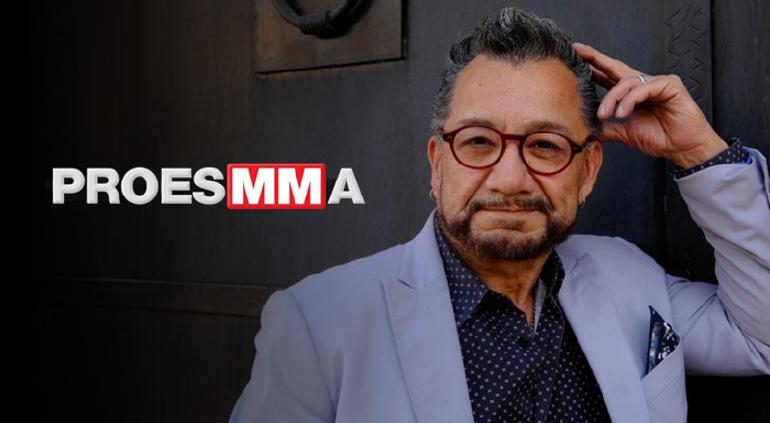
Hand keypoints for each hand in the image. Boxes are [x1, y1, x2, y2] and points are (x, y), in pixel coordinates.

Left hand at [573, 42, 727, 167]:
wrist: (683, 148)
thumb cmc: (661, 138)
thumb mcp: (625, 133)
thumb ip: (607, 128)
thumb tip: (586, 131)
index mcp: (631, 93)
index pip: (608, 76)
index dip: (592, 67)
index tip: (575, 58)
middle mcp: (642, 84)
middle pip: (615, 68)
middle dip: (596, 59)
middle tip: (579, 53)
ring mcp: (656, 82)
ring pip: (626, 82)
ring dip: (612, 98)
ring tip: (605, 115)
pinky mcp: (669, 85)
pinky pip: (643, 88)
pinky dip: (630, 100)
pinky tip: (623, 113)